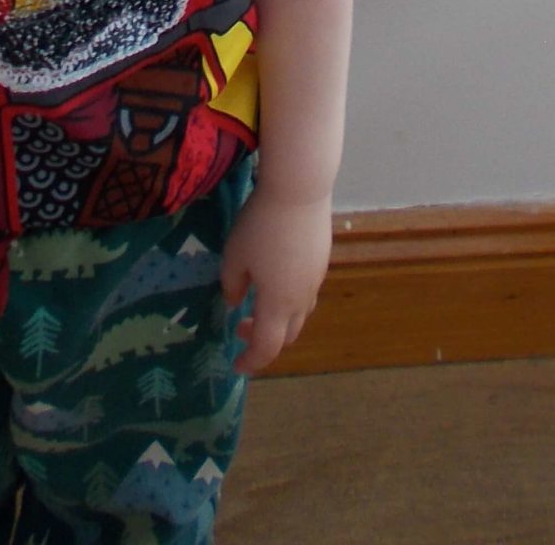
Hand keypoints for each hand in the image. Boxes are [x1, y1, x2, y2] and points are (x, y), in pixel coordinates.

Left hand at [221, 186, 331, 373]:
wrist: (300, 189)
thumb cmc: (261, 225)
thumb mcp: (234, 255)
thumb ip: (232, 285)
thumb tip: (237, 302)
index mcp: (278, 305)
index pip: (267, 347)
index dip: (251, 361)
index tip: (236, 365)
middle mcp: (301, 299)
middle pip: (287, 336)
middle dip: (264, 340)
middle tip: (241, 328)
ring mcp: (315, 279)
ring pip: (300, 314)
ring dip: (279, 319)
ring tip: (258, 301)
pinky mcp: (321, 259)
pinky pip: (306, 292)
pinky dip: (289, 298)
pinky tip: (276, 274)